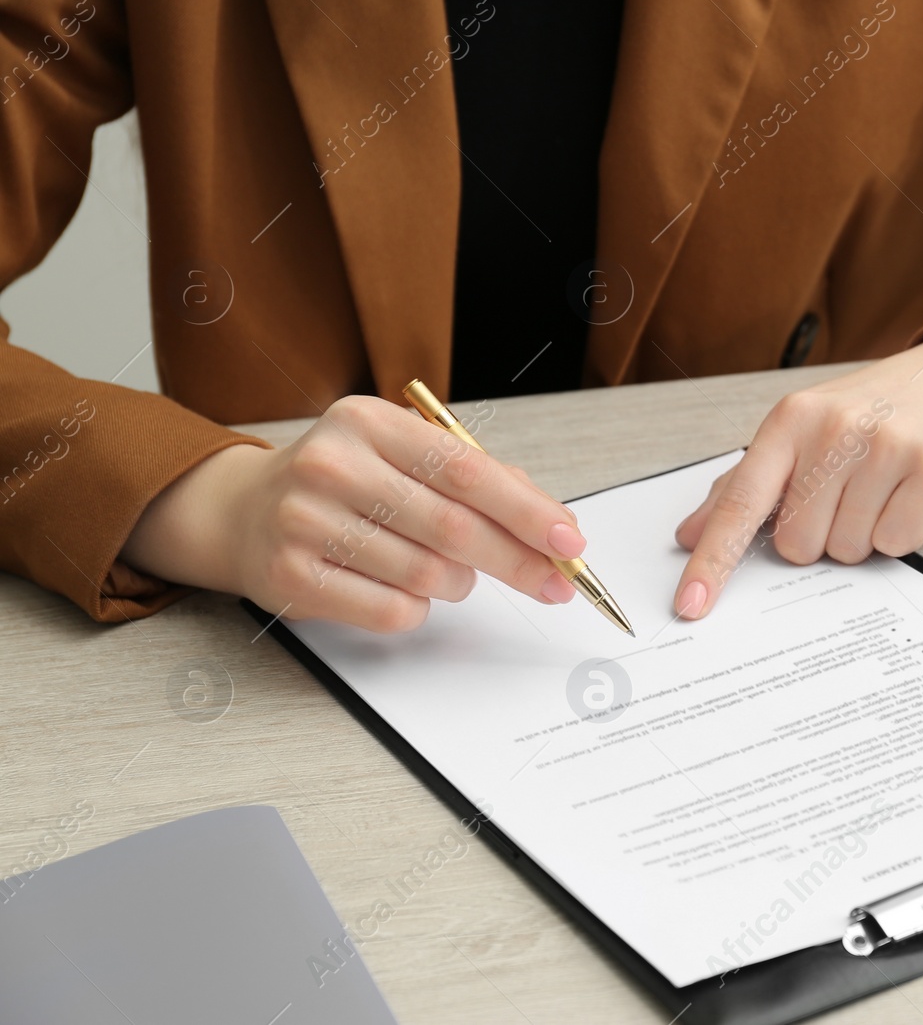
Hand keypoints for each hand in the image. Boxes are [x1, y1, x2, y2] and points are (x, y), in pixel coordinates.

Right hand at [121, 395, 587, 631]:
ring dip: (458, 584)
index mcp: (367, 422)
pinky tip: (403, 588)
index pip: (466, 469)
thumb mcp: (402, 455)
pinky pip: (390, 610)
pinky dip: (417, 609)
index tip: (569, 540)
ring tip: (449, 573)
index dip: (526, 510)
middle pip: (453, 527)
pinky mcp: (289, 576)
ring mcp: (304, 521)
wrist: (242, 512)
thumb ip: (476, 478)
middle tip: (554, 583)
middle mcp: (332, 465)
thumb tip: (553, 522)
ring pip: (426, 574)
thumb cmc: (345, 483)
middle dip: (516, 561)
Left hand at [672, 337, 922, 618]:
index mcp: (790, 420)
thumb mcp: (803, 430)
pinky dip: (901, 532)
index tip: (690, 603)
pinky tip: (908, 493)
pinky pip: (897, 544)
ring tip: (881, 488)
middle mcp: (834, 429)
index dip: (713, 560)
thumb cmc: (873, 409)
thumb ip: (743, 484)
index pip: (740, 503)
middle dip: (819, 536)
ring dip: (863, 534)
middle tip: (846, 493)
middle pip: (797, 545)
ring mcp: (886, 446)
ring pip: (848, 550)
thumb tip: (690, 534)